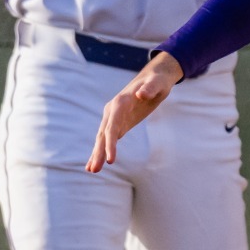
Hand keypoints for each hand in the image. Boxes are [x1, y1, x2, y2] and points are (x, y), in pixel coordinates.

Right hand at [88, 52, 182, 171]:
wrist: (154, 78)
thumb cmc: (157, 81)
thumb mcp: (158, 83)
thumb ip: (150, 89)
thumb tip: (140, 95)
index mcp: (120, 102)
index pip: (112, 126)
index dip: (110, 143)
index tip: (110, 159)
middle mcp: (113, 111)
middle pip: (104, 134)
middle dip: (99, 152)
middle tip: (94, 170)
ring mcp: (114, 117)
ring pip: (103, 138)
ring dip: (97, 153)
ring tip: (91, 170)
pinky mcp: (119, 123)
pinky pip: (109, 139)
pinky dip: (103, 150)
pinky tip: (97, 163)